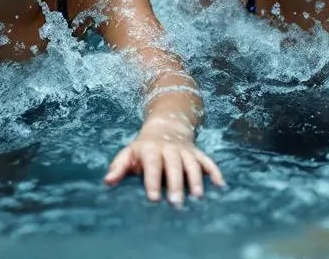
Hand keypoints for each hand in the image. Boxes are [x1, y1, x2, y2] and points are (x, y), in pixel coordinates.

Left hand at [103, 128, 224, 205]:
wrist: (166, 126)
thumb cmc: (143, 148)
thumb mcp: (129, 153)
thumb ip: (118, 167)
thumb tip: (108, 181)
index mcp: (150, 150)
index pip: (152, 165)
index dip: (152, 181)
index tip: (153, 198)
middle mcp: (170, 149)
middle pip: (174, 166)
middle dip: (175, 184)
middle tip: (176, 203)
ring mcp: (185, 151)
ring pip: (192, 164)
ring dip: (196, 180)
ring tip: (198, 197)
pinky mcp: (197, 154)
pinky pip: (208, 162)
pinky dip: (215, 172)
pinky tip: (220, 186)